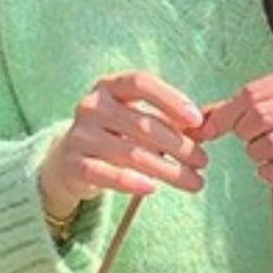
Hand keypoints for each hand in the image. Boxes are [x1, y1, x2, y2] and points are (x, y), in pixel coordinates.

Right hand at [38, 70, 211, 216]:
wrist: (68, 162)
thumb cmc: (114, 136)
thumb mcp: (134, 119)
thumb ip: (163, 120)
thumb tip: (202, 130)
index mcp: (109, 86)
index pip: (141, 83)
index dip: (171, 99)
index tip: (197, 121)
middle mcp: (91, 106)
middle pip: (142, 124)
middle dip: (179, 145)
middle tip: (203, 161)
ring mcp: (80, 135)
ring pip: (131, 153)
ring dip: (168, 169)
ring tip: (194, 182)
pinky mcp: (74, 165)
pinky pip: (107, 174)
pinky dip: (131, 182)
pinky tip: (153, 189)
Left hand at [188, 59, 272, 189]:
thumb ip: (249, 103)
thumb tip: (200, 119)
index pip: (253, 93)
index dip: (227, 115)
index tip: (212, 130)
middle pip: (261, 118)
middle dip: (244, 134)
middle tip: (248, 141)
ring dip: (257, 155)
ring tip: (260, 155)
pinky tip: (269, 173)